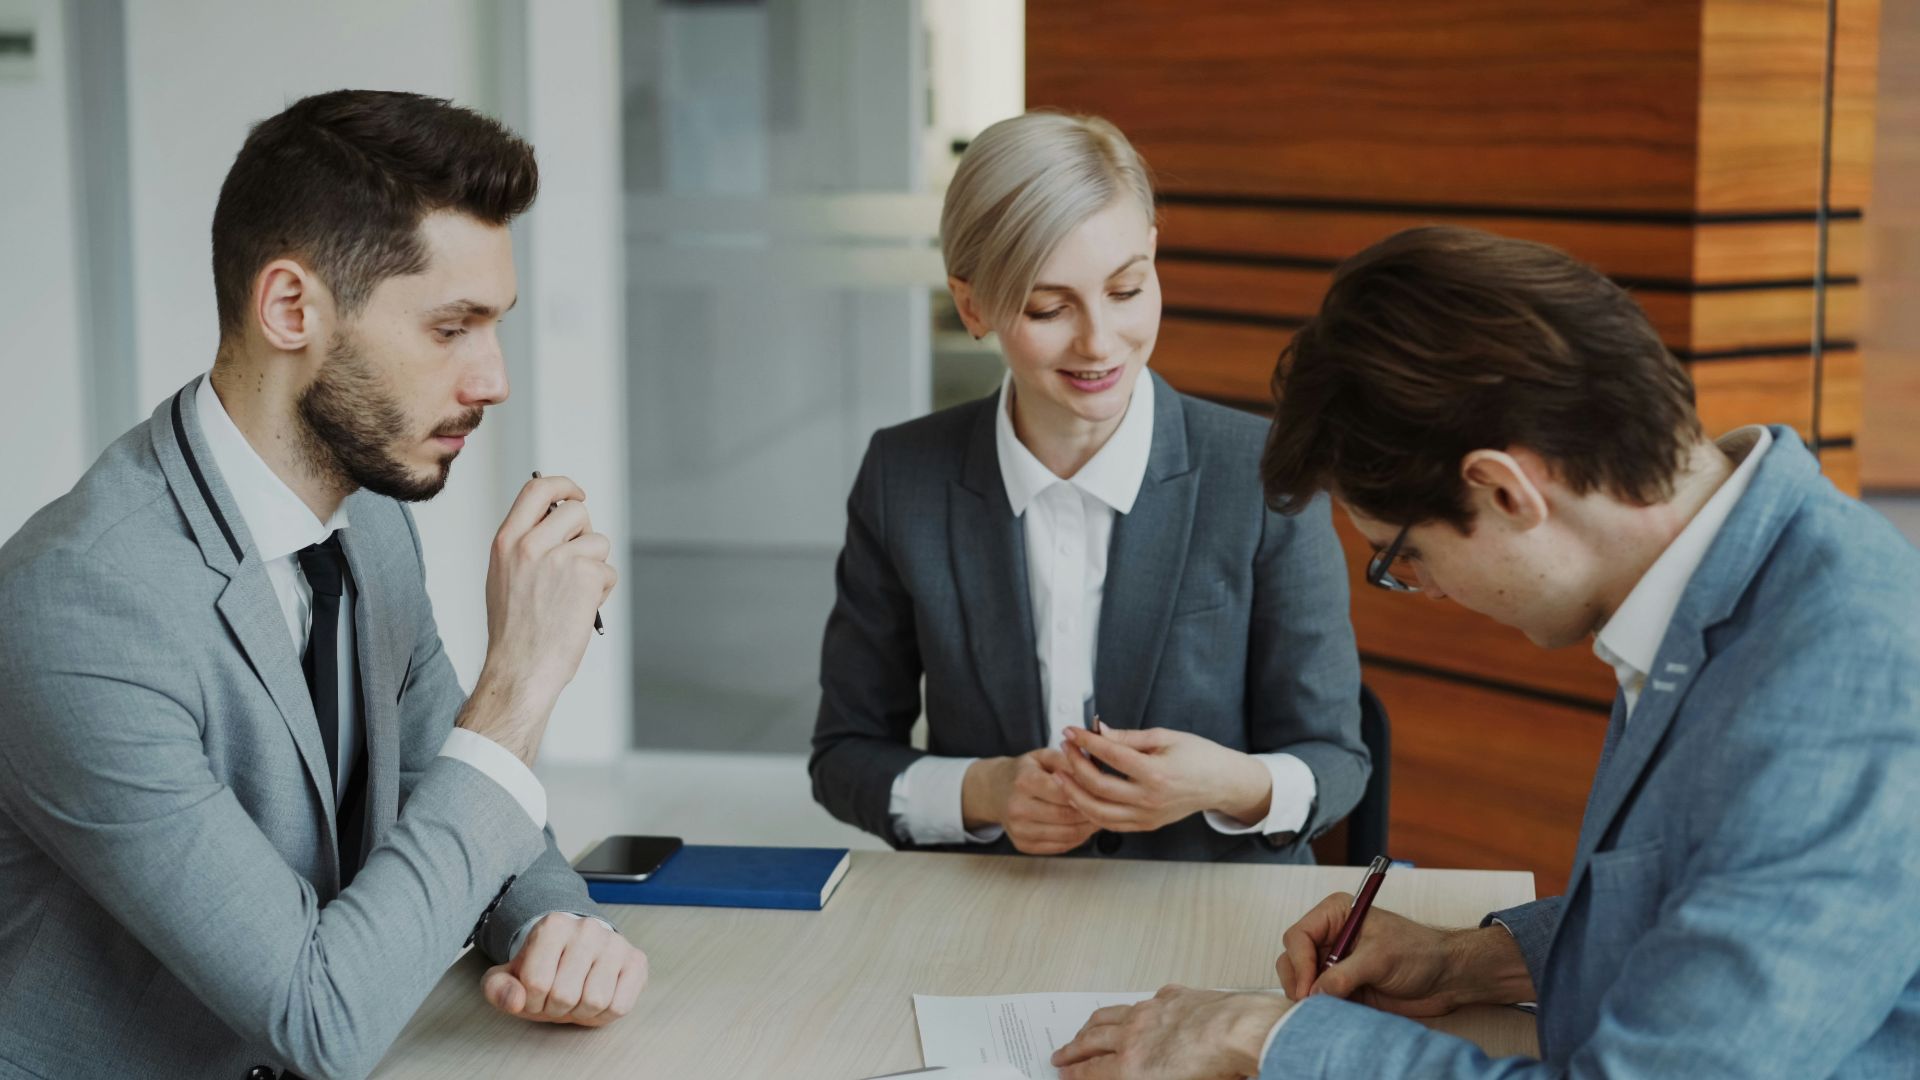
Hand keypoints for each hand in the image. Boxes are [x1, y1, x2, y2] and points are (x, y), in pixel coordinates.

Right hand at [461, 475, 616, 763]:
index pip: (536, 490)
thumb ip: (526, 546)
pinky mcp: (585, 574)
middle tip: (578, 561)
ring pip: (598, 542)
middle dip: (585, 534)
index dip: (563, 485)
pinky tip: (581, 609)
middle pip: (576, 511)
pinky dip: (602, 590)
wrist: (520, 669)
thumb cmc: (515, 632)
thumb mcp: (504, 577)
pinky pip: (608, 571)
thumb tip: (559, 525)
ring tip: (573, 595)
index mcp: (506, 541)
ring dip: (595, 567)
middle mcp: (530, 544)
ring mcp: (559, 557)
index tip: (577, 494)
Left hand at [481, 914, 647, 1027]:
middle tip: (557, 998)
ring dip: (581, 1012)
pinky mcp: (637, 960)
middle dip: (556, 1008)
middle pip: (565, 994)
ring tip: (577, 998)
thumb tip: (515, 1000)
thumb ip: (498, 989)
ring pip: (595, 1001)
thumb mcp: (510, 977)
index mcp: (553, 925)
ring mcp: (615, 943)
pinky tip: (598, 999)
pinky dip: (604, 1014)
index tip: (535, 993)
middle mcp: (587, 928)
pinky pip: (620, 1006)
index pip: (536, 983)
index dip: (531, 1001)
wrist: (577, 953)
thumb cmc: (544, 968)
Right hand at [961, 749, 1098, 853]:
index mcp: (1024, 781)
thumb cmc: (1025, 772)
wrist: (996, 791)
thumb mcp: (1043, 756)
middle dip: (1092, 812)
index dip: (1087, 792)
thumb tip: (1095, 770)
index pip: (1064, 792)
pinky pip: (1060, 846)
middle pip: (1066, 816)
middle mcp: (1017, 808)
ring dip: (1088, 828)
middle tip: (1109, 806)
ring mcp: (1019, 830)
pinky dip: (1078, 839)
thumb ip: (1068, 760)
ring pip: (1067, 835)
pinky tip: (1085, 827)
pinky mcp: (1023, 845)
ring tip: (1101, 817)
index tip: (1104, 790)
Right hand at [1051, 986, 1289, 1079]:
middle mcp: (1135, 1034)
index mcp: (1133, 1065)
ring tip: (1085, 1030)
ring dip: (1093, 1025)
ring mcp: (1153, 1011)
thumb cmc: (1218, 1068)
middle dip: (1073, 1049)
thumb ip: (1145, 1079)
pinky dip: (1133, 1008)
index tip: (1063, 1073)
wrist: (1243, 1031)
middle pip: (1093, 1041)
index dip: (1074, 1073)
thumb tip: (1129, 1074)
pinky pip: (1145, 1000)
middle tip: (1062, 1055)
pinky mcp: (1174, 997)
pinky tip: (1136, 1010)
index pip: (1091, 1071)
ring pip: (1112, 1015)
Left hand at [1052, 726, 1272, 832]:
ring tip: (1061, 774)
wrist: (1222, 783)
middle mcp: (1150, 799)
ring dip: (1074, 793)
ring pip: (1098, 812)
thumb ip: (1129, 737)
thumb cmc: (1198, 755)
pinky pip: (1110, 824)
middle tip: (1064, 748)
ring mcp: (1147, 816)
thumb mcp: (1166, 737)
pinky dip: (1090, 811)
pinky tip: (1078, 795)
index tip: (1071, 730)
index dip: (1086, 741)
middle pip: (1099, 786)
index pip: (1111, 755)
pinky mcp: (1147, 825)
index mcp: (1157, 773)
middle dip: (1075, 765)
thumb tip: (1097, 732)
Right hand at [1277, 892, 1533, 1016]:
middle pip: (1292, 959)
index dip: (1299, 962)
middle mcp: (1330, 937)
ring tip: (1326, 1008)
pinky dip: (1320, 1008)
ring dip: (1308, 996)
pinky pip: (1319, 998)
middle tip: (1310, 1003)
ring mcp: (1334, 963)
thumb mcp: (1381, 958)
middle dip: (1298, 981)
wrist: (1447, 977)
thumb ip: (1345, 974)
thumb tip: (1315, 991)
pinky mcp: (1342, 986)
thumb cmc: (1421, 953)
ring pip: (1301, 981)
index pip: (1298, 936)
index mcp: (1336, 914)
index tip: (1308, 987)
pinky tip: (1333, 1013)